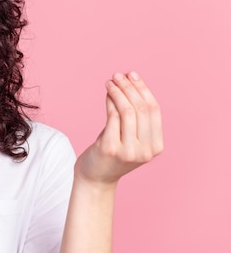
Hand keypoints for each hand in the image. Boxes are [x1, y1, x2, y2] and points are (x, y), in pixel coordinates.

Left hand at [75, 71, 163, 186]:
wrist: (96, 178)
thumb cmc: (112, 152)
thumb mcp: (131, 136)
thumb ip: (135, 116)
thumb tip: (129, 81)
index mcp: (156, 146)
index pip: (154, 110)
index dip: (143, 89)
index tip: (132, 75)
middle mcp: (146, 150)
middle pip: (142, 109)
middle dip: (129, 87)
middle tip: (118, 75)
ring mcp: (129, 151)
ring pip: (128, 111)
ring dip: (118, 92)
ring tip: (109, 82)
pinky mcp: (111, 148)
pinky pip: (113, 117)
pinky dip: (110, 101)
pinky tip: (106, 94)